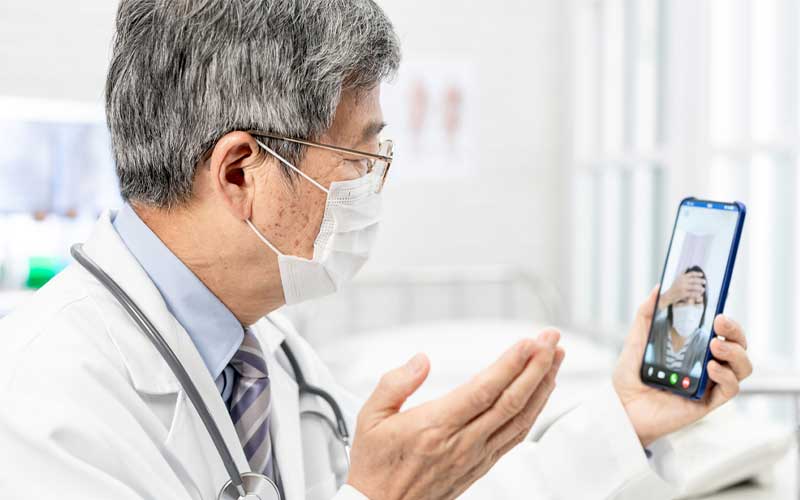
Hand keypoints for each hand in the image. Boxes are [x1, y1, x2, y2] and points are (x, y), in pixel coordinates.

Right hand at [347, 330, 565, 499]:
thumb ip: (395, 384)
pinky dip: (534, 411)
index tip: (529, 343)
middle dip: (537, 367)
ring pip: (520, 418)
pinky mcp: (481, 465)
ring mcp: (475, 456)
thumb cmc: (376, 466)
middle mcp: (461, 443)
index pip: (483, 391)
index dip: (511, 365)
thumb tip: (421, 360)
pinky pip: (516, 436)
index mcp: (435, 427)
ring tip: (555, 358)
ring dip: (542, 386)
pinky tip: (541, 393)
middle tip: (551, 340)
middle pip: (511, 401)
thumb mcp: (370, 418)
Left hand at [613, 288, 751, 446]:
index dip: (727, 320)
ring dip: (735, 352)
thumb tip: (658, 288)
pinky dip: (726, 376)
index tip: (718, 309)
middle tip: (719, 322)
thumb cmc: (630, 376)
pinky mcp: (708, 402)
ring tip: (715, 345)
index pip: (723, 331)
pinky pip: (730, 389)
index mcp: (694, 348)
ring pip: (742, 366)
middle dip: (736, 331)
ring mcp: (709, 383)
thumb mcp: (636, 340)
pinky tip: (711, 368)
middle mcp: (707, 364)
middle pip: (739, 346)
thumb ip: (647, 314)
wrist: (621, 407)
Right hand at [659, 271, 705, 308]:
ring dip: (700, 288)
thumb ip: (682, 274)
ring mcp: (682, 287)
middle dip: (700, 281)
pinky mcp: (683, 293)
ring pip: (695, 287)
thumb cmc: (673, 288)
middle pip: (694, 280)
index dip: (697, 274)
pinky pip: (692, 293)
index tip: (701, 274)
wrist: (668, 296)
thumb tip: (688, 267)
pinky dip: (697, 294)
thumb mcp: (677, 279)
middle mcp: (682, 281)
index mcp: (681, 277)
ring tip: (703, 289)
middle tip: (704, 282)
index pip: (691, 274)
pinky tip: (699, 294)